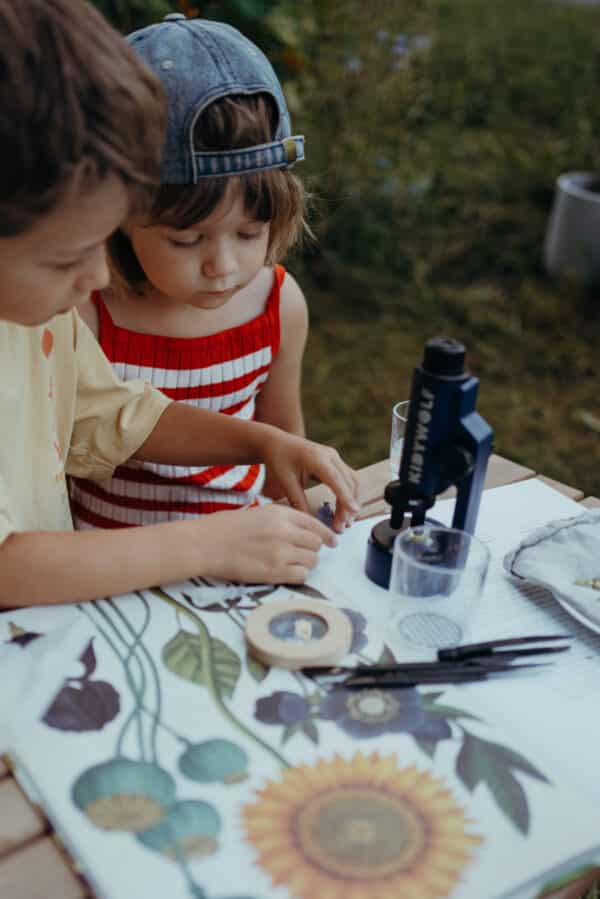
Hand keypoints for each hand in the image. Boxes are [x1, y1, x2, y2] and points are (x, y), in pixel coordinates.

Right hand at [197, 504, 337, 583]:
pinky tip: (288, 573)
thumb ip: (282, 518)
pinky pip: (302, 575)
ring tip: (293, 563)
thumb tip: (303, 528)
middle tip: (304, 553)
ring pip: (312, 560)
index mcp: (280, 514)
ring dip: (307, 563)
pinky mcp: (273, 573)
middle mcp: (284, 532)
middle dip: (313, 549)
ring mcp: (280, 553)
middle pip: (316, 543)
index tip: (332, 541)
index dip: (326, 534)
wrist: (205, 544)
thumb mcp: (258, 513)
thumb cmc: (226, 528)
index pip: (314, 524)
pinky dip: (299, 575)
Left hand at [262, 431, 358, 532]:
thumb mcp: (286, 482)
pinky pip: (348, 478)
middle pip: (349, 482)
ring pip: (352, 480)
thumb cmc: (279, 460)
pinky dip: (349, 493)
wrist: (276, 443)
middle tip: (341, 527)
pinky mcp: (335, 461)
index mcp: (317, 458)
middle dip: (348, 506)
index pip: (336, 480)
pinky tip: (344, 508)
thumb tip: (310, 523)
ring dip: (352, 500)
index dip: (346, 497)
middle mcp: (330, 456)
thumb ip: (298, 502)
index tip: (353, 512)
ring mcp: (334, 457)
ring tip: (345, 521)